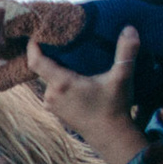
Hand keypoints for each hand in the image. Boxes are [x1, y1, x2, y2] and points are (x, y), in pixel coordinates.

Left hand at [30, 27, 145, 163]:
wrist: (109, 136)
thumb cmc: (114, 107)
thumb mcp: (122, 78)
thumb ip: (126, 52)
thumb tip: (129, 27)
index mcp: (61, 84)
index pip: (36, 62)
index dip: (33, 46)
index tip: (36, 32)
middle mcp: (50, 94)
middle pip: (42, 69)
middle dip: (49, 53)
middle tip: (58, 37)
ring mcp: (51, 104)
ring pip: (48, 79)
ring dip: (55, 67)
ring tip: (67, 53)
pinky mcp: (56, 110)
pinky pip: (52, 89)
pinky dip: (58, 79)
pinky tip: (70, 72)